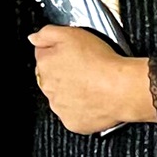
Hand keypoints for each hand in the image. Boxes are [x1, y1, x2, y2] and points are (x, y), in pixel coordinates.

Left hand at [30, 25, 156, 135]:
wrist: (122, 89)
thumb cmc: (100, 62)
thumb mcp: (71, 34)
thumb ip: (47, 33)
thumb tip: (34, 38)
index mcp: (45, 65)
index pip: (43, 55)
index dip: (59, 52)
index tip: (71, 54)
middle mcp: (48, 88)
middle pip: (51, 77)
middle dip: (63, 73)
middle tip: (84, 69)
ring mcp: (59, 107)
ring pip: (61, 97)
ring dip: (71, 92)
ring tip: (92, 86)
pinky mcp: (72, 122)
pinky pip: (73, 115)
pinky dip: (81, 109)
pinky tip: (93, 100)